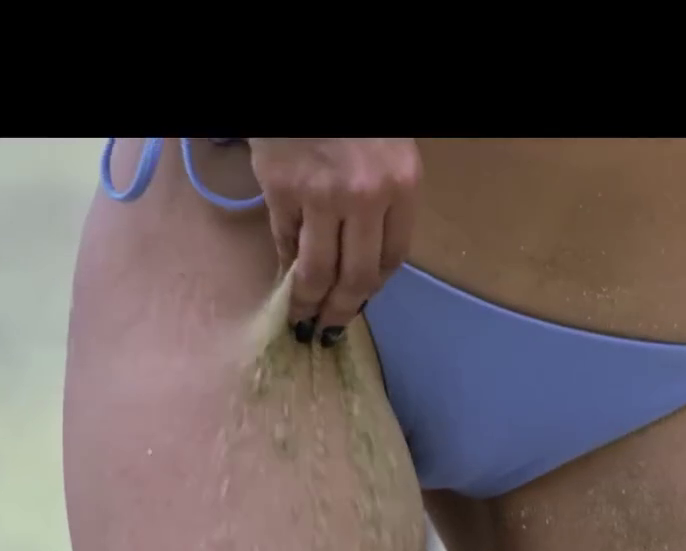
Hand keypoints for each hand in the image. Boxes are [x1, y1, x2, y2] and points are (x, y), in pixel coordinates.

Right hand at [249, 138, 421, 345]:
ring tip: (300, 322)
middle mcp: (367, 196)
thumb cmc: (356, 121)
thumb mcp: (388, 152)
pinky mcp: (282, 191)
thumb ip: (383, 199)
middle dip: (341, 310)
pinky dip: (285, 264)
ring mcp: (322, 196)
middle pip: (356, 275)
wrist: (309, 85)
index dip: (374, 286)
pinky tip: (284, 278)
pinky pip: (286, 241)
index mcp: (403, 185)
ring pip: (317, 269)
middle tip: (328, 331)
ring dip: (307, 303)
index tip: (361, 300)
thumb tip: (363, 257)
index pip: (392, 257)